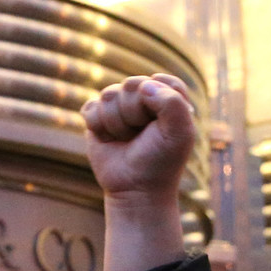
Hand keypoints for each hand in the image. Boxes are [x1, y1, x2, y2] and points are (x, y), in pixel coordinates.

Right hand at [83, 75, 195, 270]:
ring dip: (117, 123)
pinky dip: (99, 127)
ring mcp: (117, 107)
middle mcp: (142, 98)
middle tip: (142, 135)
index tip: (162, 124)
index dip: (159, 101)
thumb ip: (172, 102)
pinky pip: (90, 108)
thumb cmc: (161, 161)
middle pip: (132, 84)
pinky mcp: (96, 117)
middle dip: (135, 113)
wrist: (135, 190)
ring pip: (108, 95)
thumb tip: (143, 86)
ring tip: (126, 140)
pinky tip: (109, 140)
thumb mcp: (179, 133)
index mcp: (167, 98)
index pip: (162, 80)